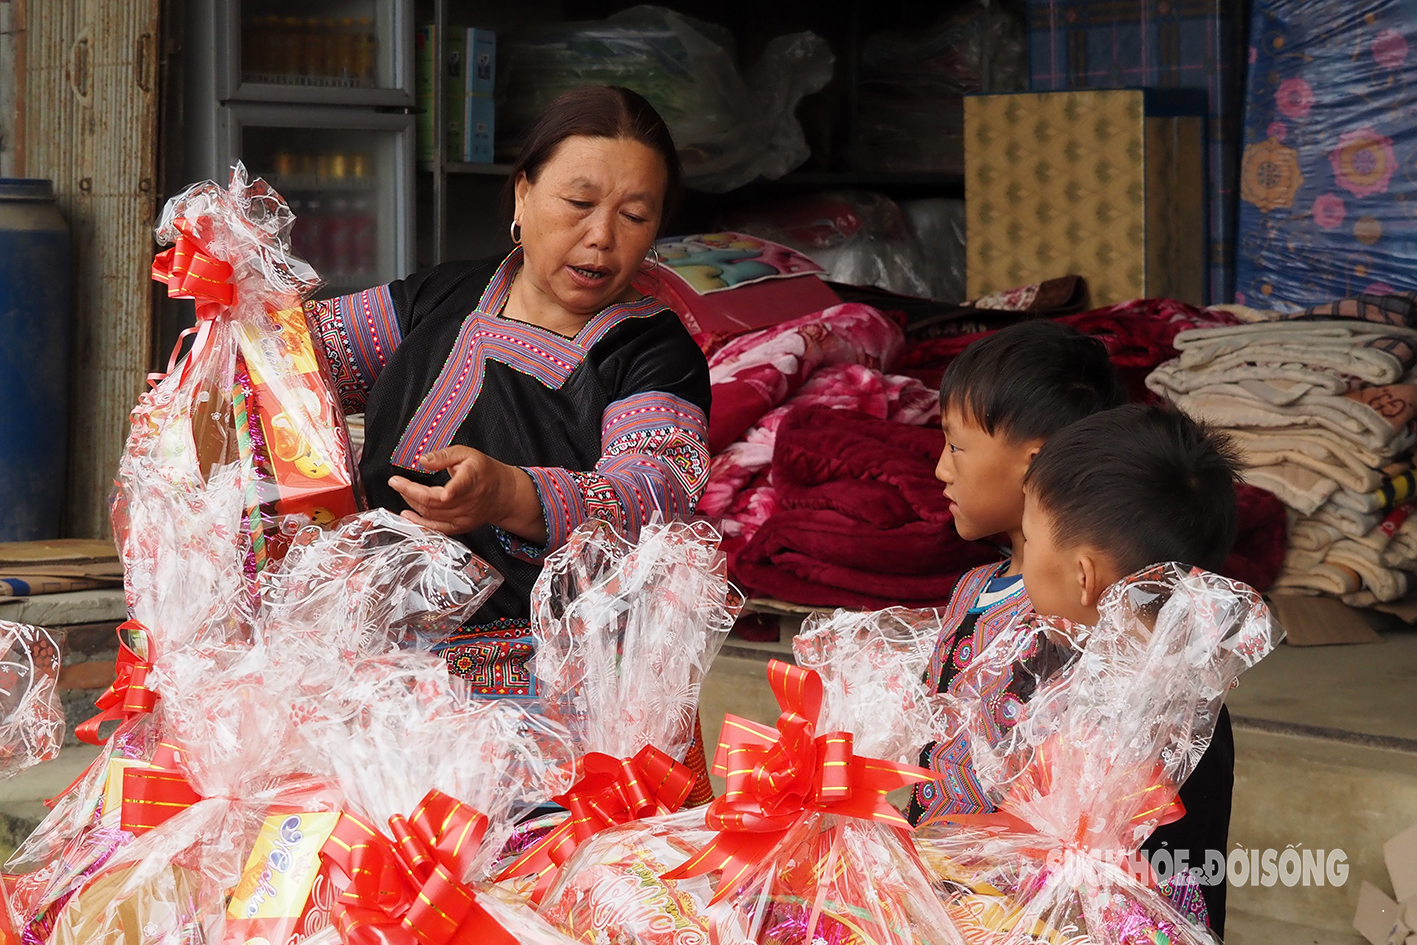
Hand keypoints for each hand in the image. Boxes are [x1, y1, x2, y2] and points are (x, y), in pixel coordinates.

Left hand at [388, 446, 538, 537]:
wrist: (502, 493)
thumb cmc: (484, 471)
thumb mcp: (466, 454)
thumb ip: (443, 456)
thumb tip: (422, 460)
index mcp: (471, 480)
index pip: (458, 488)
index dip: (448, 492)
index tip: (438, 492)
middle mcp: (468, 502)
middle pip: (435, 502)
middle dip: (410, 492)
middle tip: (395, 482)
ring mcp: (464, 517)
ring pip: (432, 514)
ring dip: (412, 503)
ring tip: (401, 491)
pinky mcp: (460, 527)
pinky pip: (436, 528)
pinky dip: (419, 523)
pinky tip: (407, 515)